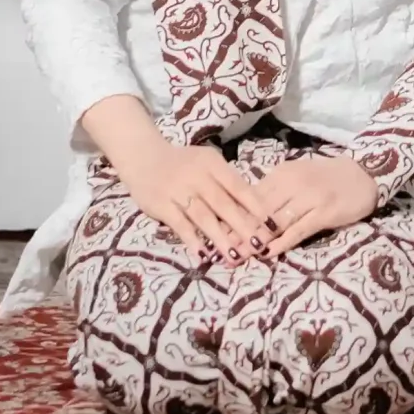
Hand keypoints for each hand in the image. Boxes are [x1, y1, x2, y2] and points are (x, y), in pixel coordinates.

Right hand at [113, 135, 262, 261]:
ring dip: (219, 238)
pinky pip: (179, 225)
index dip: (254, 205)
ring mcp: (178, 191)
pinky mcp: (161, 205)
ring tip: (234, 257)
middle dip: (242, 226)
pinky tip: (202, 255)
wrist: (143, 157)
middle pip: (223, 203)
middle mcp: (197, 176)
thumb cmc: (183, 163)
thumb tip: (253, 206)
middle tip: (258, 246)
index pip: (237, 186)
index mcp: (212, 164)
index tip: (270, 223)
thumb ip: (225, 181)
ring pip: (202, 216)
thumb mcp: (207, 163)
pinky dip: (191, 240)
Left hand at [231, 149, 378, 259]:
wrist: (362, 175)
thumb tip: (242, 209)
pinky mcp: (324, 212)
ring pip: (275, 222)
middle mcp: (293, 183)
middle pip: (259, 211)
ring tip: (237, 257)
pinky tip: (268, 253)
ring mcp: (309, 198)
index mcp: (282, 173)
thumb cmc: (325, 178)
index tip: (213, 232)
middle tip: (219, 250)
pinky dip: (282, 242)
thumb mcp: (296, 178)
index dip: (231, 216)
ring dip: (255, 241)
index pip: (250, 197)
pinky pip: (299, 230)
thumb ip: (273, 191)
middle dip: (238, 231)